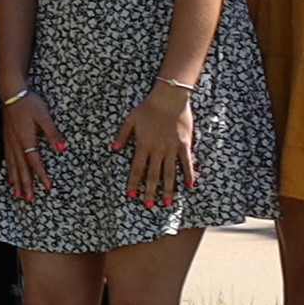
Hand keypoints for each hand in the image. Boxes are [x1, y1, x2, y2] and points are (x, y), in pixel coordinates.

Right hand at [3, 89, 60, 196]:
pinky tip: (9, 176)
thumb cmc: (29, 103)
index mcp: (26, 138)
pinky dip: (8, 170)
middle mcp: (16, 143)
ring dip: (15, 180)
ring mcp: (9, 141)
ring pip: (12, 165)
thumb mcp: (44, 116)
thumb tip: (62, 148)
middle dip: (25, 184)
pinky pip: (7, 158)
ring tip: (17, 193)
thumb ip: (52, 133)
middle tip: (28, 198)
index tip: (47, 186)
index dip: (41, 174)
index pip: (34, 161)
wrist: (11, 93)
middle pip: (21, 167)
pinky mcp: (6, 138)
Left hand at [123, 94, 193, 213]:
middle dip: (150, 192)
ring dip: (168, 189)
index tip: (131, 196)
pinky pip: (187, 162)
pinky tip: (189, 186)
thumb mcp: (130, 120)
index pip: (136, 169)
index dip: (134, 183)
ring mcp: (172, 148)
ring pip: (169, 173)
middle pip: (153, 175)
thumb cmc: (148, 108)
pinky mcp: (184, 144)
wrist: (169, 98)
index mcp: (143, 145)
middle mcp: (157, 150)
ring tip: (167, 203)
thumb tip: (114, 149)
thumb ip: (122, 136)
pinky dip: (188, 174)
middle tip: (148, 206)